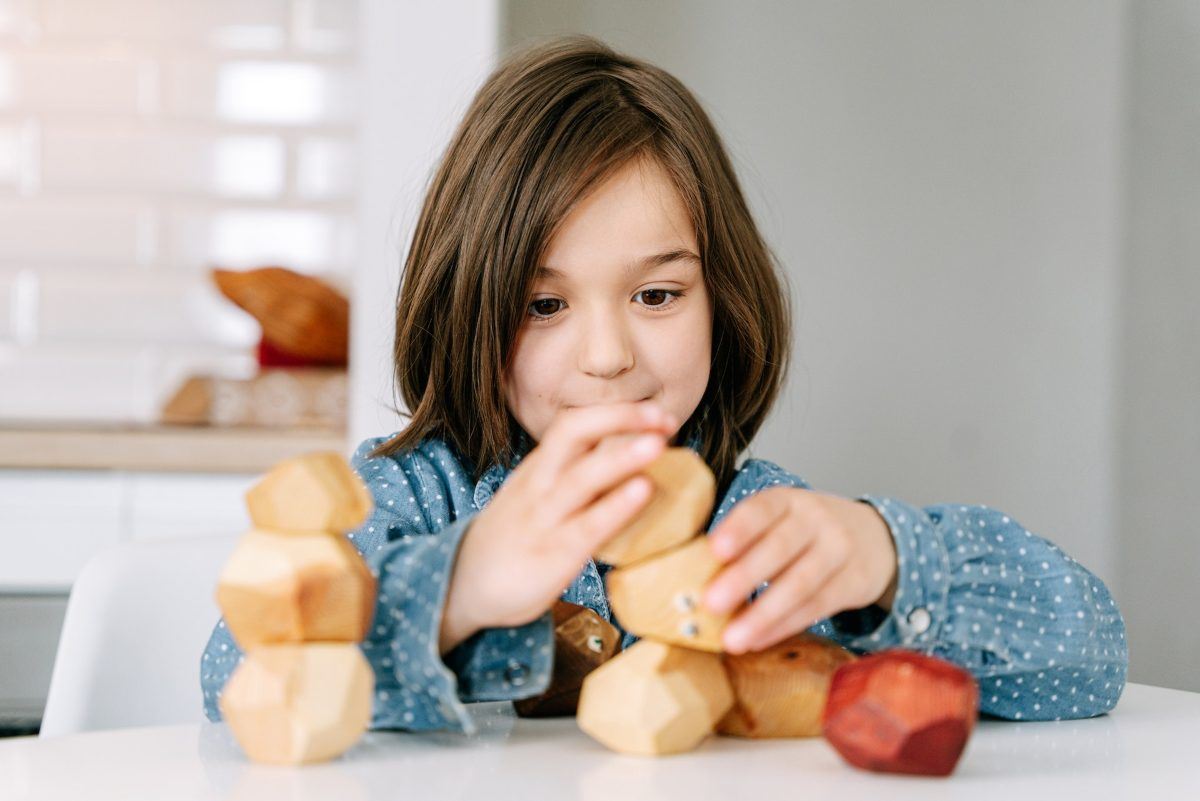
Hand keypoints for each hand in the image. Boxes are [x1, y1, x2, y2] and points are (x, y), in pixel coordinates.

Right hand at [439, 401, 677, 653]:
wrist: (462, 585)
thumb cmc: (514, 539)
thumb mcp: (536, 497)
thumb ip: (573, 478)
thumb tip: (626, 458)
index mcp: (538, 468)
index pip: (573, 424)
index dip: (615, 413)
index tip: (656, 413)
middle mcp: (539, 483)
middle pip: (574, 433)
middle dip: (621, 418)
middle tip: (665, 417)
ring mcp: (543, 518)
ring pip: (581, 476)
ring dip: (621, 456)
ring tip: (658, 444)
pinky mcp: (552, 554)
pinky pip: (587, 525)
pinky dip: (617, 505)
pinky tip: (644, 491)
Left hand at [701, 486, 897, 653]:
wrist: (874, 538)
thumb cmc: (807, 531)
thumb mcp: (782, 518)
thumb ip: (748, 537)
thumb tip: (694, 572)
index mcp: (789, 500)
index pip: (763, 509)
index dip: (740, 528)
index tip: (714, 549)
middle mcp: (817, 520)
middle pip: (780, 548)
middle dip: (744, 577)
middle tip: (711, 602)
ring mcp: (839, 550)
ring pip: (800, 584)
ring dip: (763, 614)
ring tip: (732, 638)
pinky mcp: (854, 583)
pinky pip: (815, 607)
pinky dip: (783, 626)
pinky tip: (757, 639)